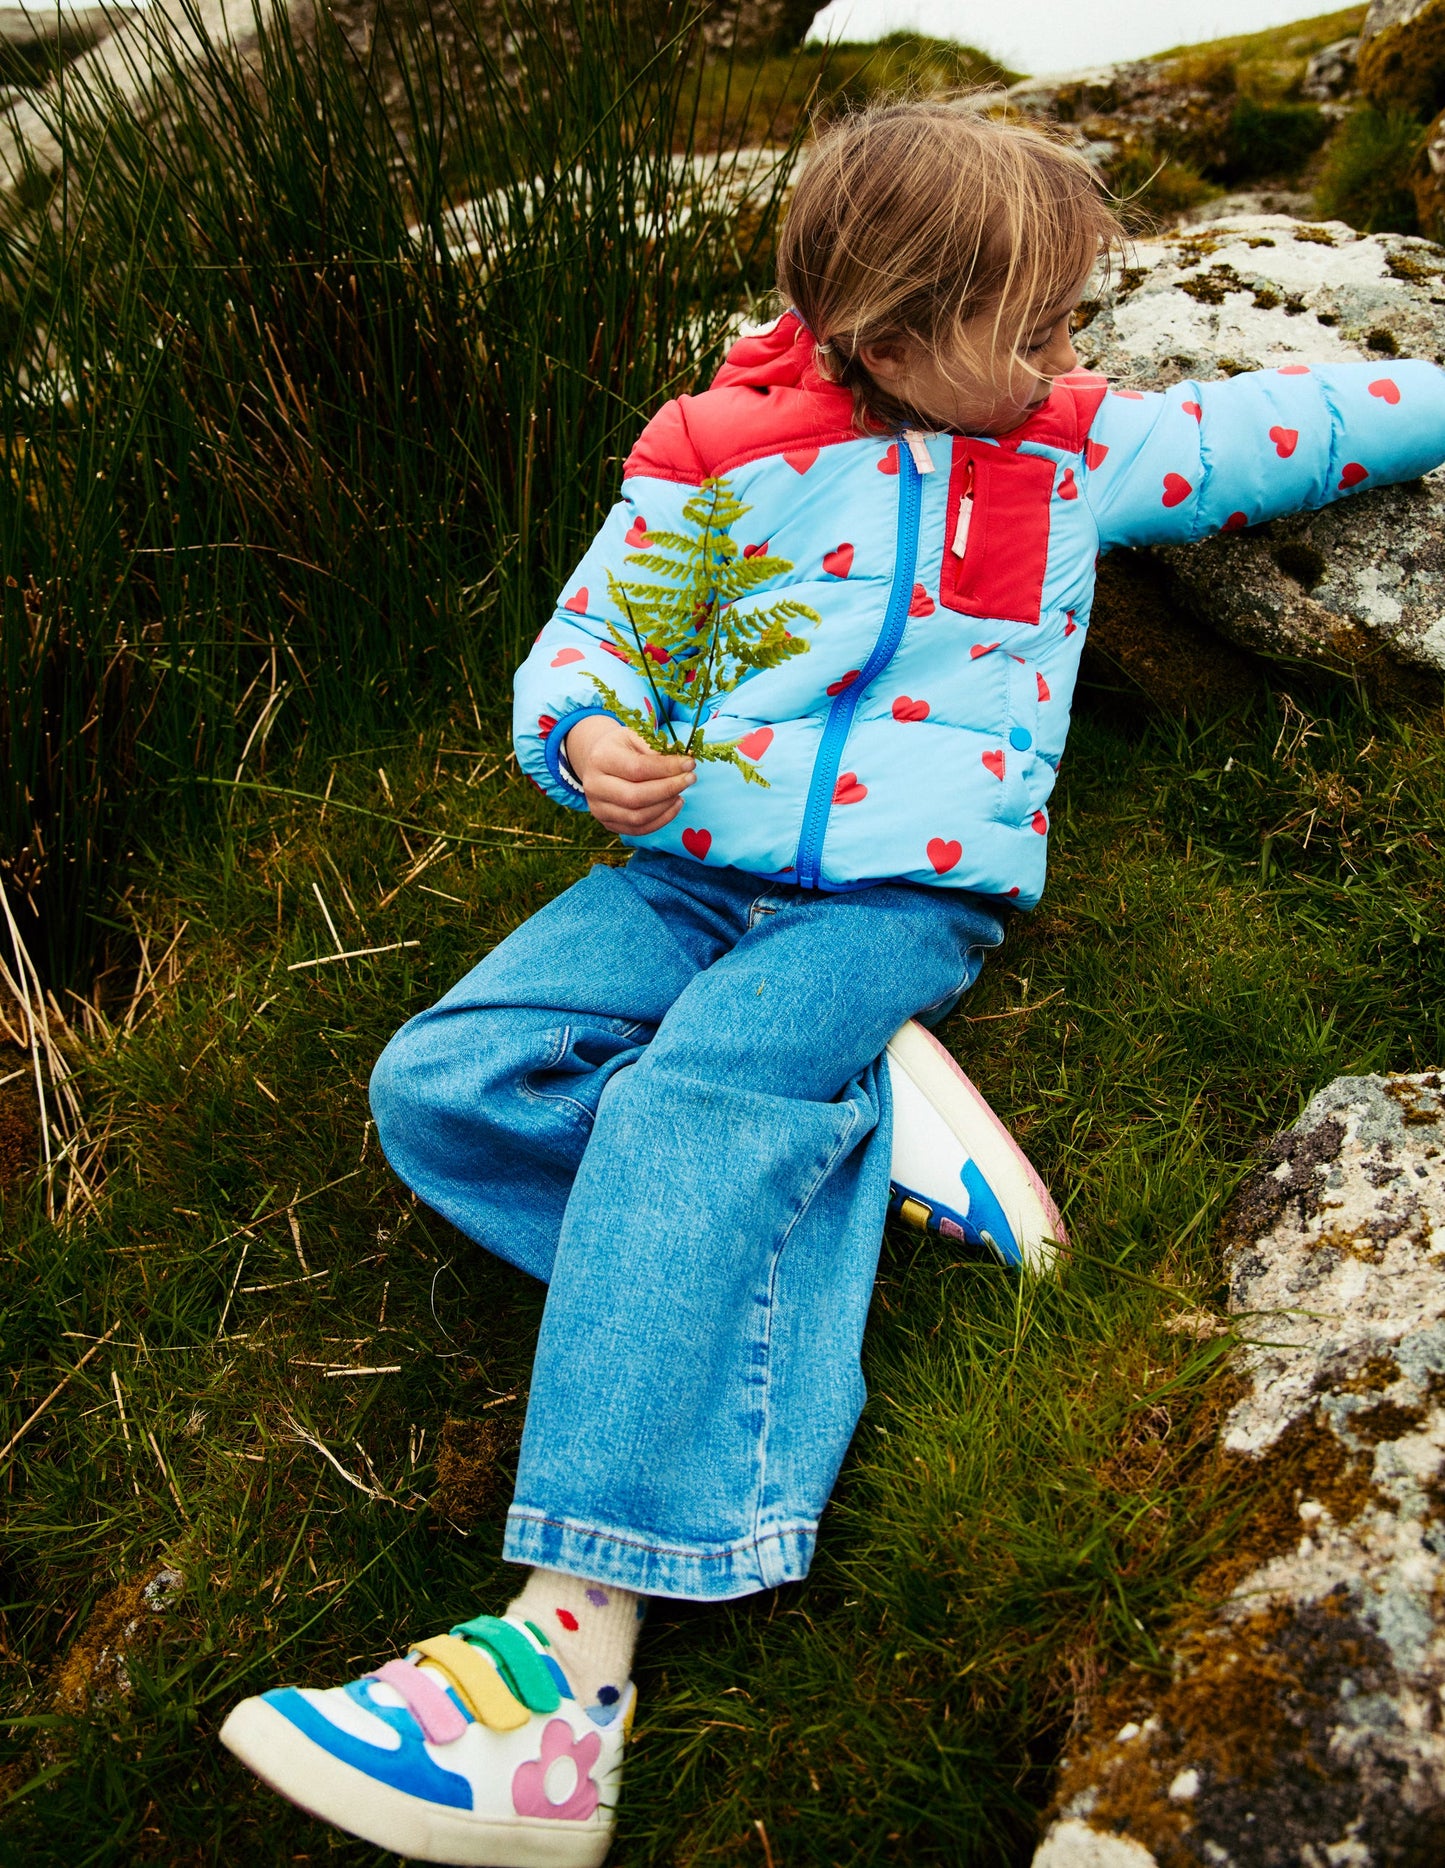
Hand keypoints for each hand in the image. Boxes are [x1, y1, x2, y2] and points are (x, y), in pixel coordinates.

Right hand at [565, 715, 694, 834]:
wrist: (597, 761)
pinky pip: (638, 829)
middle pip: (635, 797)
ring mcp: (598, 808)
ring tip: (681, 791)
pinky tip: (674, 804)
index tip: (689, 764)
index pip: (637, 769)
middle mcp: (594, 786)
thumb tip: (686, 762)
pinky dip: (662, 820)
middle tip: (690, 778)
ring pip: (638, 817)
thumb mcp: (636, 736)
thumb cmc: (622, 747)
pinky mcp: (607, 823)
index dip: (667, 768)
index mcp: (600, 758)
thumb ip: (657, 748)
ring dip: (667, 806)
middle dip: (669, 789)